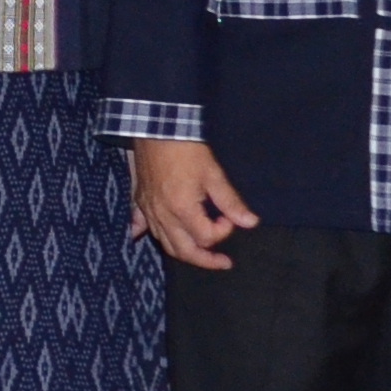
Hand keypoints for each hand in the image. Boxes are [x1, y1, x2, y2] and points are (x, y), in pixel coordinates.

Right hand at [131, 137, 256, 271]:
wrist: (158, 128)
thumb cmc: (187, 149)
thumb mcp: (213, 174)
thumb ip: (231, 202)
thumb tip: (251, 222)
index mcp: (182, 209)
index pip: (206, 237)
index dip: (223, 231)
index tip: (230, 216)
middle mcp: (163, 216)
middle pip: (184, 252)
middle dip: (206, 260)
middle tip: (223, 262)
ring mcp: (148, 211)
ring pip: (164, 244)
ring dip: (183, 252)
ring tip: (199, 253)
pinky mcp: (139, 201)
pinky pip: (140, 226)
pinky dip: (146, 234)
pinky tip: (147, 237)